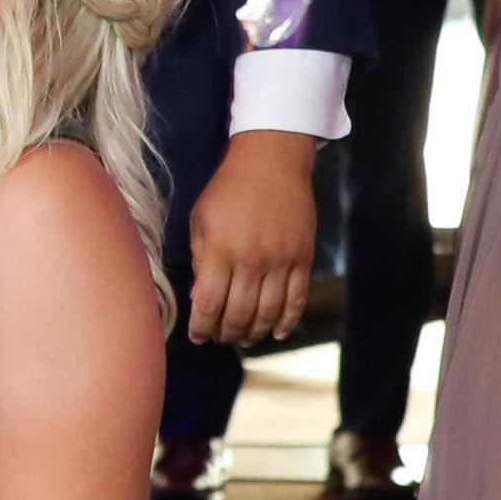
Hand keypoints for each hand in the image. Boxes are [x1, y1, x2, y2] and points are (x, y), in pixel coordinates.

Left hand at [183, 127, 318, 347]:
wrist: (272, 161)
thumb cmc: (229, 189)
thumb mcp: (201, 219)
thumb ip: (199, 259)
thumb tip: (200, 298)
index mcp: (221, 250)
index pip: (208, 303)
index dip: (201, 327)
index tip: (197, 336)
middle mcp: (252, 260)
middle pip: (238, 314)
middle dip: (225, 333)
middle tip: (219, 338)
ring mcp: (281, 261)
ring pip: (268, 313)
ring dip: (253, 333)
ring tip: (243, 338)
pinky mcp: (303, 259)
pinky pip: (296, 300)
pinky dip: (286, 322)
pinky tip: (275, 333)